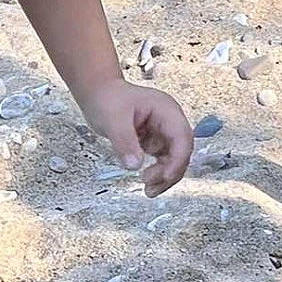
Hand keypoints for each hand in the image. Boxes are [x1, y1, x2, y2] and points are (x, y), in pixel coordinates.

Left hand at [81, 79, 193, 194]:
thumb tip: (134, 165)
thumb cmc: (108, 98)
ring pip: (174, 159)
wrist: (99, 93)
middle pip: (181, 152)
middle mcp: (169, 121)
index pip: (182, 138)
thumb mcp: (113, 119)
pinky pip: (162, 161)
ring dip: (164, 176)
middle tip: (151, 186)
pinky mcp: (155, 141)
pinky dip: (157, 172)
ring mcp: (163, 132)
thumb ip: (124, 142)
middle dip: (170, 172)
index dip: (177, 159)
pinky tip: (147, 180)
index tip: (165, 176)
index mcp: (166, 110)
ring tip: (149, 188)